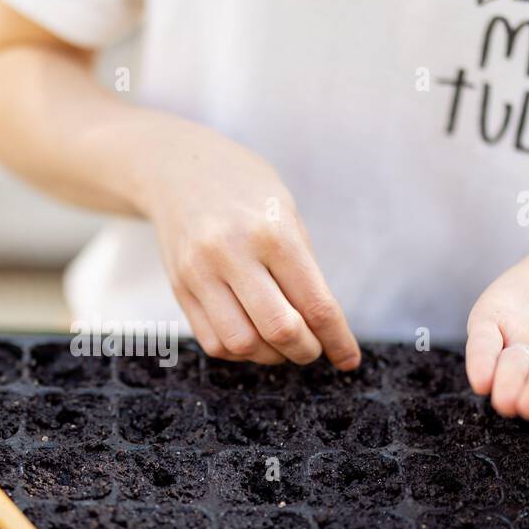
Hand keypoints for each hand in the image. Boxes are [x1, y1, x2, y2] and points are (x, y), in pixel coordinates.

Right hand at [132, 127, 359, 367]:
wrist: (179, 169)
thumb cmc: (245, 190)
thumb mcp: (286, 214)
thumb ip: (302, 270)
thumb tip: (324, 328)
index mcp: (273, 232)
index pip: (315, 304)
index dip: (337, 340)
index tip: (348, 360)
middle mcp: (232, 253)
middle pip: (280, 329)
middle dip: (306, 351)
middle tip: (315, 349)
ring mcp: (199, 272)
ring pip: (242, 344)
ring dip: (271, 356)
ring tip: (282, 345)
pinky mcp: (179, 287)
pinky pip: (213, 342)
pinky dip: (240, 351)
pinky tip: (253, 337)